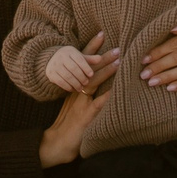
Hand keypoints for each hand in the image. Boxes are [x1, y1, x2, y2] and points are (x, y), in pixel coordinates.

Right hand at [37, 45, 117, 167]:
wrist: (56, 144)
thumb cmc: (67, 125)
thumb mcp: (73, 104)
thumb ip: (83, 91)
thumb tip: (96, 78)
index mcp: (73, 86)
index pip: (82, 63)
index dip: (91, 48)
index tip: (101, 33)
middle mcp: (76, 92)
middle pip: (88, 70)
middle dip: (102, 56)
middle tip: (118, 46)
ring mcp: (80, 104)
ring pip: (93, 83)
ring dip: (106, 71)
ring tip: (120, 61)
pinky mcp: (85, 118)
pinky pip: (98, 105)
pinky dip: (108, 97)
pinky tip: (118, 90)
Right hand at [44, 44, 93, 92]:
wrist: (51, 58)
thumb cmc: (70, 58)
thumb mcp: (79, 56)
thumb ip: (90, 59)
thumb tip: (100, 59)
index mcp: (69, 51)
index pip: (79, 59)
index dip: (86, 68)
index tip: (91, 75)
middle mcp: (61, 57)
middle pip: (73, 68)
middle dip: (81, 77)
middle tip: (86, 83)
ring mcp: (55, 65)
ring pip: (67, 76)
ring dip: (75, 83)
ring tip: (80, 88)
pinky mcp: (51, 74)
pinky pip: (60, 82)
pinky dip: (68, 87)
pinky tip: (73, 89)